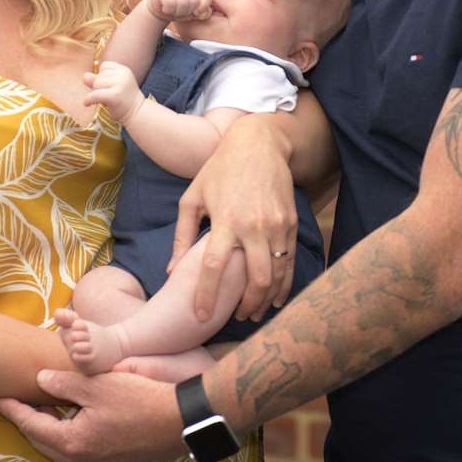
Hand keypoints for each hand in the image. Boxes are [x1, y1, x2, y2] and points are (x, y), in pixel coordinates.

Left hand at [0, 368, 181, 461]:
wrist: (178, 421)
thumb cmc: (139, 399)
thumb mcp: (99, 384)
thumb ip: (65, 384)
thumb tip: (39, 381)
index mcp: (73, 440)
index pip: (33, 425)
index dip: (14, 410)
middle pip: (43, 444)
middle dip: (28, 424)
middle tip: (19, 406)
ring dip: (46, 443)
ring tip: (41, 424)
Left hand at [83, 62, 143, 122]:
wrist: (137, 114)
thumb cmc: (123, 100)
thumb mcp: (112, 86)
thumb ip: (98, 80)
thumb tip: (85, 76)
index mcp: (124, 70)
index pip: (104, 66)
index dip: (102, 77)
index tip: (109, 88)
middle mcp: (123, 74)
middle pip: (99, 76)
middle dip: (99, 87)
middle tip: (109, 97)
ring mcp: (120, 84)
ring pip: (96, 85)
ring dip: (96, 94)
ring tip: (106, 101)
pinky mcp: (115, 95)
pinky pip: (94, 94)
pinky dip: (88, 100)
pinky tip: (87, 104)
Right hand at [147, 0, 212, 23]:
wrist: (161, 9)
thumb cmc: (181, 11)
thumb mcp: (194, 13)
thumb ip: (204, 12)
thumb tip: (203, 13)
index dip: (203, 7)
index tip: (196, 13)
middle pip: (194, 0)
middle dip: (188, 11)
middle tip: (182, 12)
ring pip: (182, 2)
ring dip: (178, 12)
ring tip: (175, 11)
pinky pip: (170, 3)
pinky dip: (168, 10)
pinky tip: (166, 8)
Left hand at [173, 115, 297, 322]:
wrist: (259, 144)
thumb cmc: (219, 169)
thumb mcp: (192, 197)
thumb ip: (181, 235)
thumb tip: (171, 271)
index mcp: (225, 220)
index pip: (213, 267)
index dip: (206, 295)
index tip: (200, 316)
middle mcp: (253, 226)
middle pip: (255, 279)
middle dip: (246, 305)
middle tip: (237, 317)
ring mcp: (276, 225)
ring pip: (276, 275)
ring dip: (266, 299)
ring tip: (254, 313)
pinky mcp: (290, 223)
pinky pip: (289, 261)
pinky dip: (284, 284)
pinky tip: (275, 297)